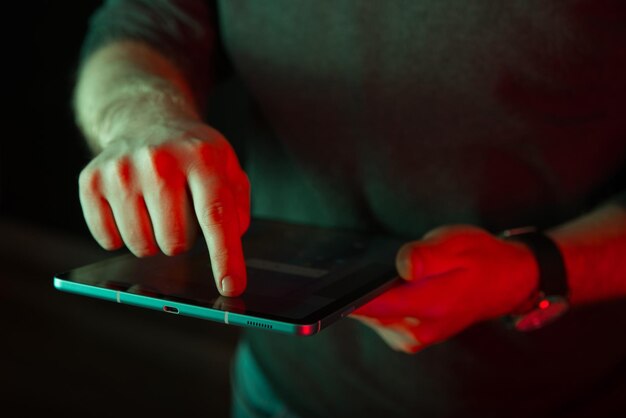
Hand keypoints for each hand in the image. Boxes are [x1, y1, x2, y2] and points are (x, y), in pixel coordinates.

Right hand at [78, 119, 249, 295]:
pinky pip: (109, 240)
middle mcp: (159, 160)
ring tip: (158, 210)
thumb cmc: (192, 153)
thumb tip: (231, 240)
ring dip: (154, 240)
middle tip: (181, 213)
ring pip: (142, 246)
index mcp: (201, 157)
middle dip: (184, 240)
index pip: (215, 216)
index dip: (224, 257)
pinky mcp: (91, 180)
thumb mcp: (227, 167)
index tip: (231, 287)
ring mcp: (121, 170)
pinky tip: (132, 209)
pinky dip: (123, 236)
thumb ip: (238, 204)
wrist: (145, 119)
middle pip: (176, 241)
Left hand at [352, 225, 537, 352]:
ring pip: (371, 315)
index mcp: (430, 307)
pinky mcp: (408, 336)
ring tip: (373, 269)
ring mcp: (412, 337)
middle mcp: (417, 330)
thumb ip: (427, 257)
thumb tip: (402, 266)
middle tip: (349, 263)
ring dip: (366, 294)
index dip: (345, 294)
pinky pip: (379, 318)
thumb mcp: (456, 245)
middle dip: (355, 288)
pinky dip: (375, 301)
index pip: (374, 305)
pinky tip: (381, 283)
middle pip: (367, 311)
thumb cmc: (481, 260)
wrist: (506, 281)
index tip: (324, 284)